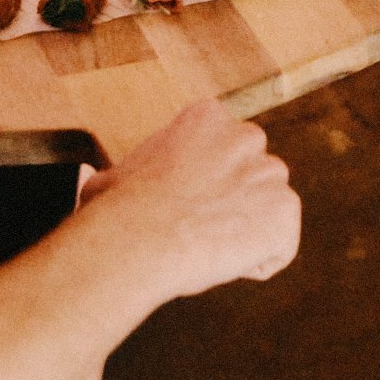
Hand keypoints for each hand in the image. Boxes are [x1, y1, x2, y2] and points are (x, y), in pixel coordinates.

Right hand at [86, 97, 301, 291]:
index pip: (224, 147)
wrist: (140, 238)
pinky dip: (257, 261)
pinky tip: (225, 262)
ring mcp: (271, 174)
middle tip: (200, 227)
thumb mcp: (116, 175)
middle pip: (254, 173)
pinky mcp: (285, 213)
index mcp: (207, 117)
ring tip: (208, 247)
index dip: (206, 181)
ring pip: (268, 209)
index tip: (186, 202)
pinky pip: (279, 247)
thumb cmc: (119, 211)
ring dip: (246, 230)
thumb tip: (94, 183)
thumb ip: (125, 174)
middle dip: (236, 200)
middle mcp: (246, 137)